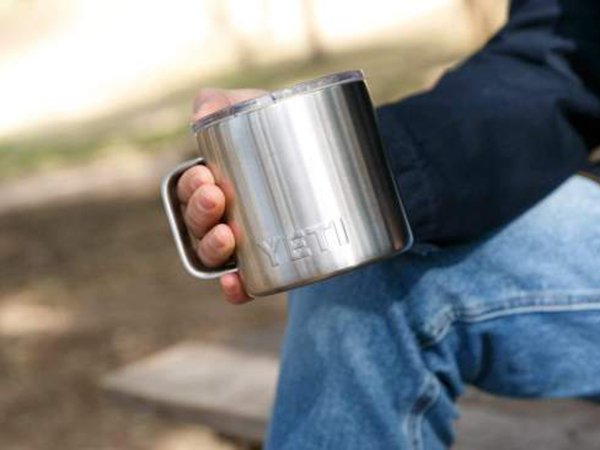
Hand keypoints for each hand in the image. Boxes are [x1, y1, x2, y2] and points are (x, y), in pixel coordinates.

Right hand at [178, 88, 265, 303]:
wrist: (335, 154)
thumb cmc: (282, 128)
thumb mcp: (253, 108)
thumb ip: (222, 103)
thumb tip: (202, 113)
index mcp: (214, 181)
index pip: (189, 192)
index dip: (189, 190)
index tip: (206, 178)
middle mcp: (224, 215)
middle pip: (197, 225)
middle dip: (199, 216)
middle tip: (217, 199)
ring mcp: (245, 241)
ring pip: (214, 255)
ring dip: (211, 248)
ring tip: (228, 236)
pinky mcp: (270, 262)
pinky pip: (245, 284)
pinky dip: (236, 288)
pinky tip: (235, 284)